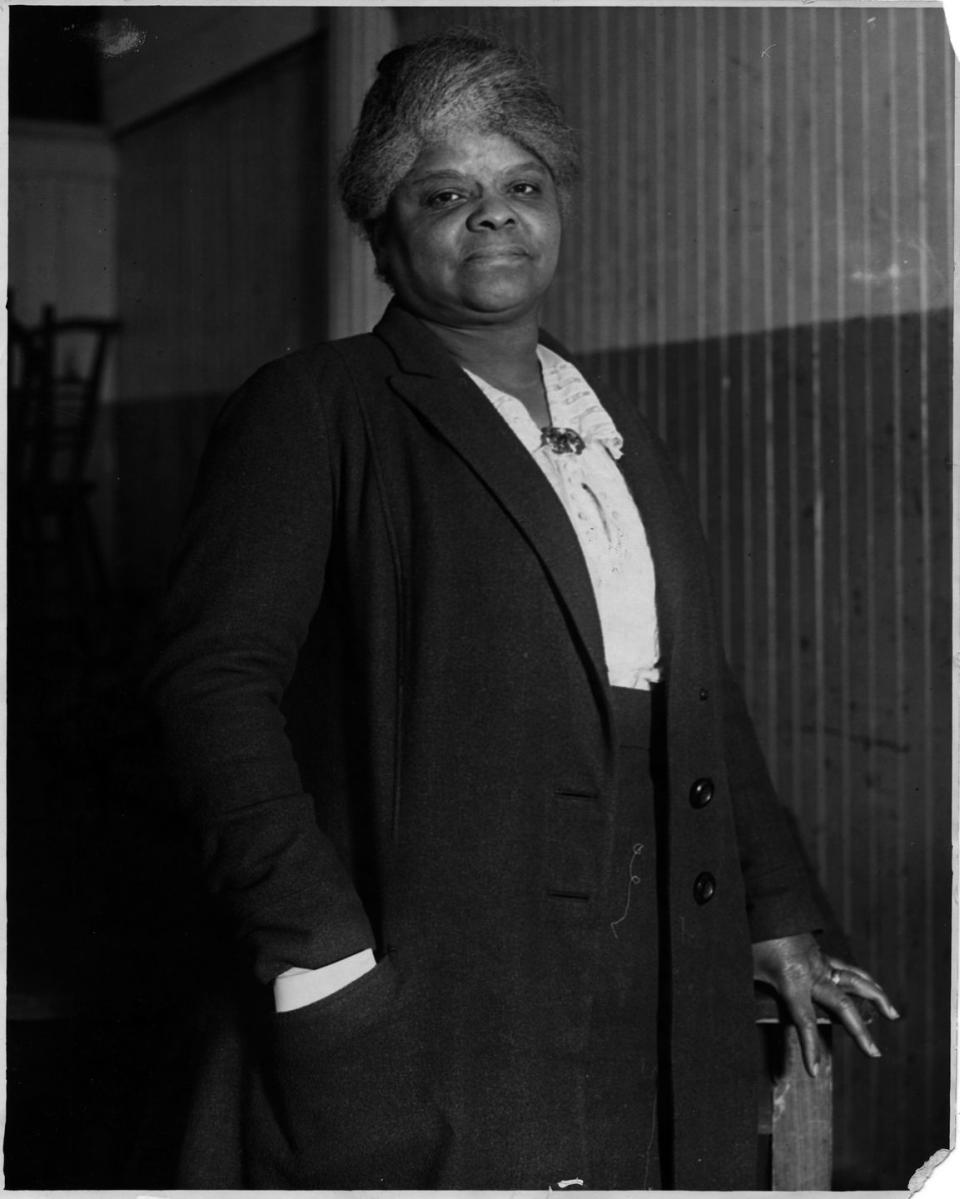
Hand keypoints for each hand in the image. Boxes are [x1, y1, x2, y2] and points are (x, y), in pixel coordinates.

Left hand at [752, 932, 899, 1076]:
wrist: (767, 904)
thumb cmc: (754, 939)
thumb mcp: (748, 968)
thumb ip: (753, 990)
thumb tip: (740, 1008)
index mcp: (793, 981)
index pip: (805, 1021)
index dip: (811, 1047)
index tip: (816, 1070)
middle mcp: (813, 973)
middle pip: (843, 1005)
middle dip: (860, 1031)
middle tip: (874, 1053)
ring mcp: (821, 962)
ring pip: (856, 981)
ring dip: (877, 998)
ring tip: (893, 1015)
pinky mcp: (823, 954)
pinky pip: (848, 969)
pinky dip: (864, 979)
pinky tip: (873, 988)